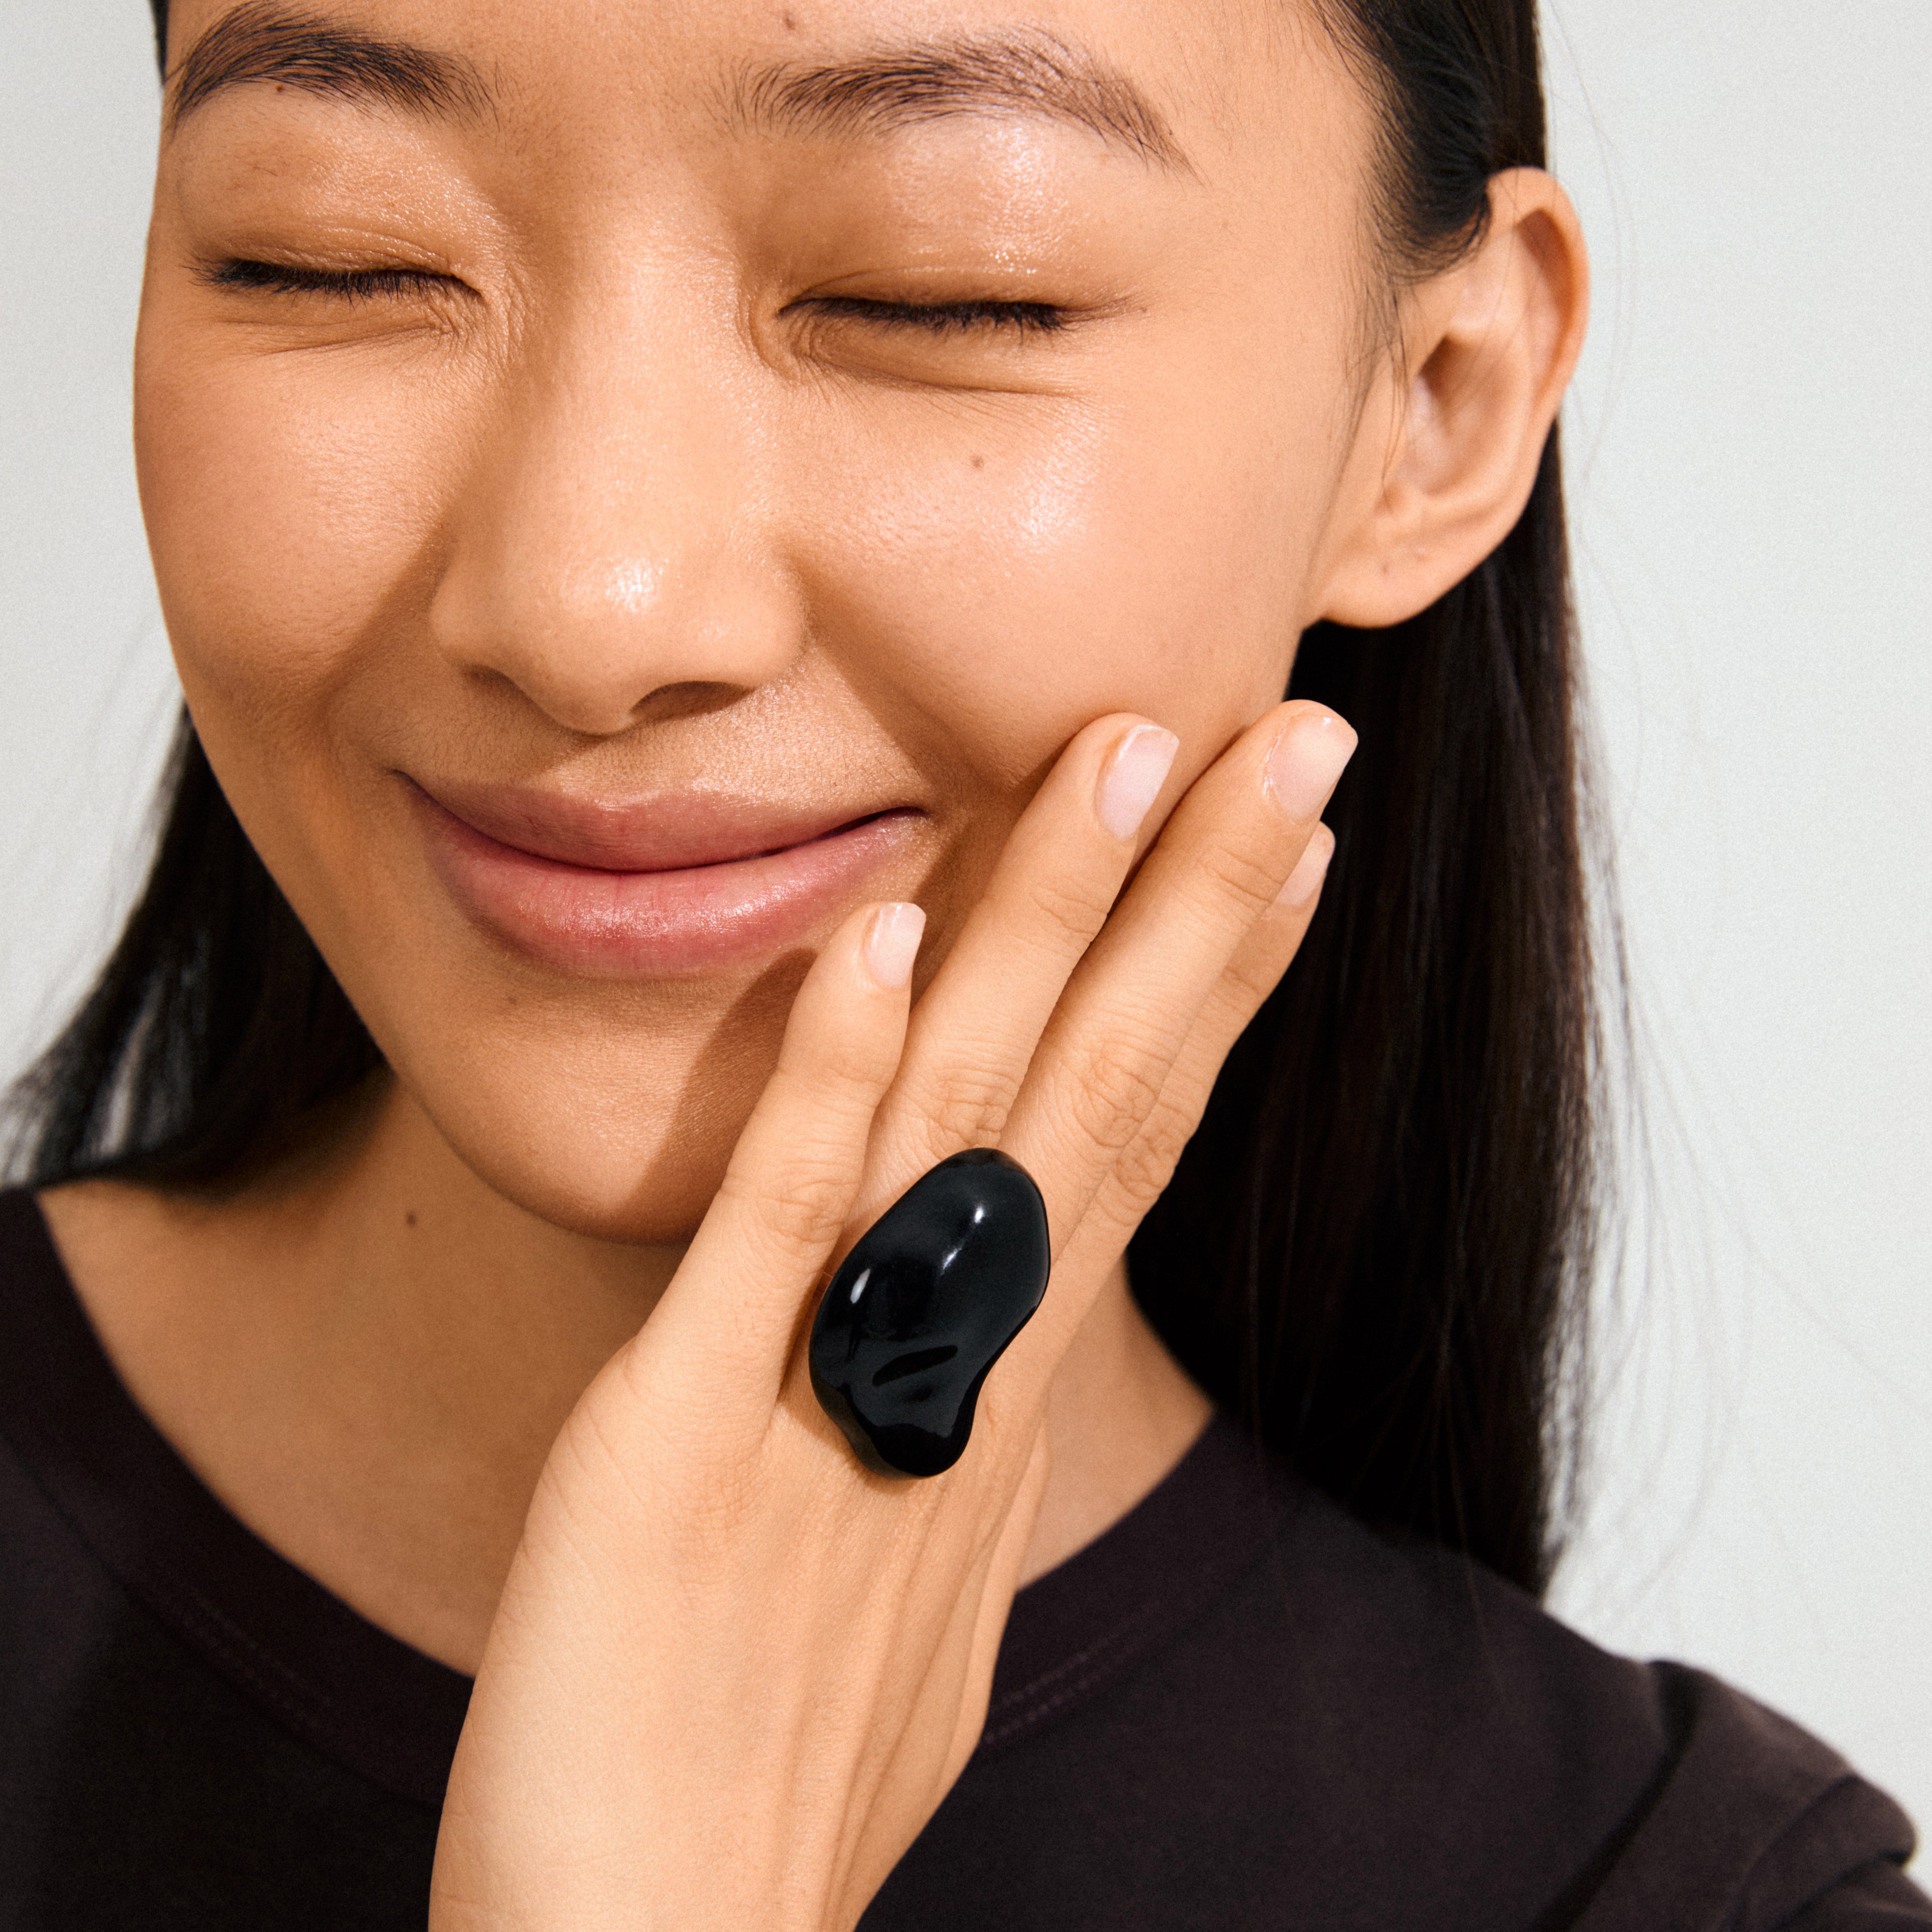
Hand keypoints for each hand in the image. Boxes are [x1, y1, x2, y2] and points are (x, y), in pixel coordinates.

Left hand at [429, 700, 1354, 1931]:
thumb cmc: (774, 1768)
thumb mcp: (904, 1565)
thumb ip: (944, 1427)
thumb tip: (974, 1356)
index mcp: (999, 1389)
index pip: (1138, 1141)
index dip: (1219, 985)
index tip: (1284, 848)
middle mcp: (959, 1367)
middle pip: (1107, 1093)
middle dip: (1202, 905)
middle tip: (1291, 733)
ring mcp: (842, 1388)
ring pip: (972, 1118)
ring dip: (1050, 927)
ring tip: (1119, 759)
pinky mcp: (686, 1430)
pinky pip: (780, 1225)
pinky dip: (835, 1070)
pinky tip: (886, 932)